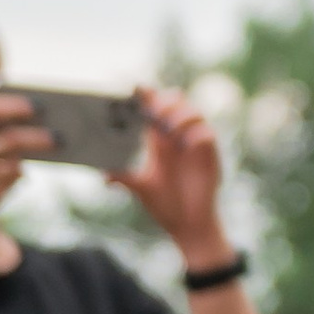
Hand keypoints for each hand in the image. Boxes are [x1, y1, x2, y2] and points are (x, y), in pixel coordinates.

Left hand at [118, 83, 229, 261]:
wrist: (187, 225)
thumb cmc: (166, 205)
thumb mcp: (141, 188)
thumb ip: (125, 177)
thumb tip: (104, 175)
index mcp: (159, 142)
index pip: (156, 109)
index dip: (149, 96)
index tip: (138, 88)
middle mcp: (178, 138)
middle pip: (177, 102)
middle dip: (165, 101)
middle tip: (153, 113)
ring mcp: (195, 146)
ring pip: (194, 113)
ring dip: (180, 115)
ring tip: (167, 128)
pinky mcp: (209, 157)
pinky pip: (207, 134)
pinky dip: (195, 133)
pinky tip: (183, 144)